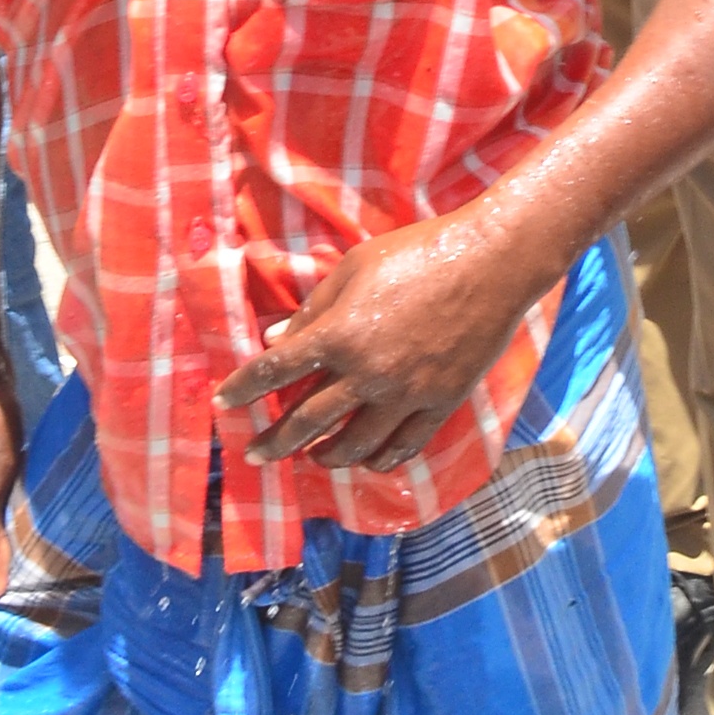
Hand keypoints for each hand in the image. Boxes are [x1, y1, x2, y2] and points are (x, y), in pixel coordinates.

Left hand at [215, 214, 534, 473]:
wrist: (490, 263)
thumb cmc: (417, 253)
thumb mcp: (355, 268)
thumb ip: (314, 308)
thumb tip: (276, 338)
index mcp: (339, 335)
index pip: (275, 371)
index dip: (243, 388)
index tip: (223, 402)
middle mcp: (366, 375)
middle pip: (306, 421)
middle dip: (273, 441)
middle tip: (254, 454)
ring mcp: (405, 395)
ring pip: (354, 446)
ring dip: (324, 457)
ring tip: (312, 459)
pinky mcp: (439, 404)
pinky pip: (402, 447)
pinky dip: (378, 460)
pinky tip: (367, 461)